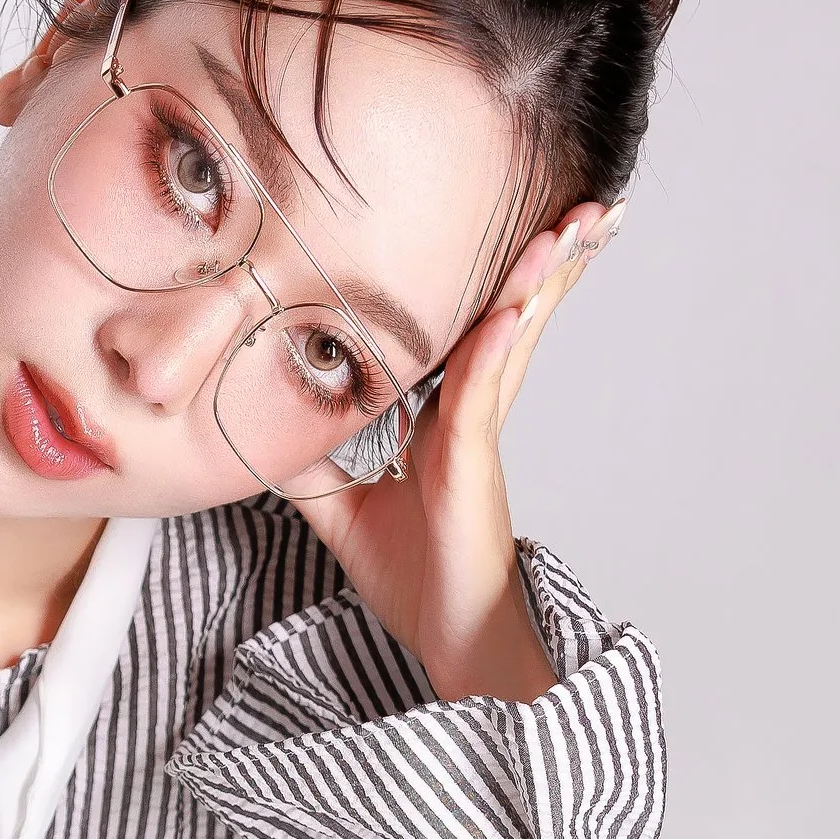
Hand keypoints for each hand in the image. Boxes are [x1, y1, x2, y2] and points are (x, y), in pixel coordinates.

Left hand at [298, 201, 621, 701]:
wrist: (450, 638)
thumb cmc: (413, 577)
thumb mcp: (339, 507)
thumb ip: (308, 462)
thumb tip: (254, 432)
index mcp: (449, 414)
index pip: (475, 325)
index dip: (499, 275)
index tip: (528, 221)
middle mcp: (473, 412)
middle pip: (512, 314)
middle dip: (547, 257)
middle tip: (585, 200)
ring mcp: (478, 433)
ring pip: (511, 336)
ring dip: (538, 278)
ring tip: (571, 224)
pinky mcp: (473, 462)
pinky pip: (482, 390)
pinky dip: (496, 344)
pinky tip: (515, 305)